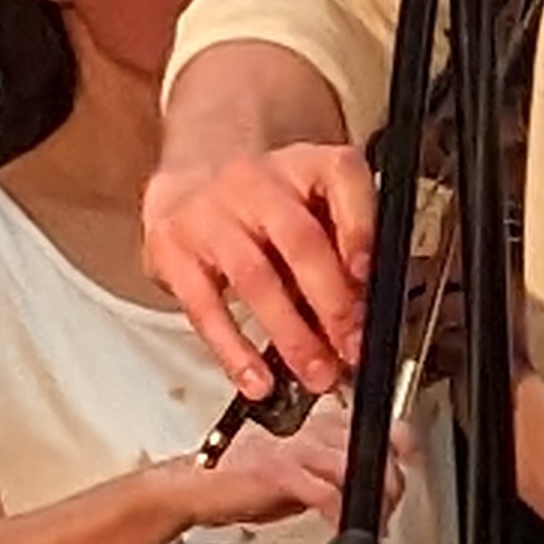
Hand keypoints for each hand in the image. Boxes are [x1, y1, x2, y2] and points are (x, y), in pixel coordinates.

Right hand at [143, 141, 375, 398]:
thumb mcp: (313, 203)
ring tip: (316, 373)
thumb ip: (343, 246)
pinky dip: (234, 350)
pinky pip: (205, 307)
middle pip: (300, 240)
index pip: (342, 179)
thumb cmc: (268, 204)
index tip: (369, 275)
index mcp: (306, 164)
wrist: (192, 178)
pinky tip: (256, 379)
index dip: (360, 228)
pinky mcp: (173, 250)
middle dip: (332, 302)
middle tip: (353, 348)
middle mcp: (259, 182)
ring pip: (255, 277)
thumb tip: (368, 315)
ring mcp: (212, 214)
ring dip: (291, 334)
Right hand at [179, 394, 410, 531]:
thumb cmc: (240, 482)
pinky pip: (324, 491)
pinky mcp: (278, 470)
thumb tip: (368, 483)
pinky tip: (341, 527)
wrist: (194, 486)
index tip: (411, 459)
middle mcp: (306, 428)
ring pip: (352, 465)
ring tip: (372, 521)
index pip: (369, 420)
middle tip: (388, 508)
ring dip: (370, 497)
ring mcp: (292, 447)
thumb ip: (330, 471)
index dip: (398, 438)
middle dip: (388, 481)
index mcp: (312, 423)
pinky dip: (340, 512)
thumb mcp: (297, 473)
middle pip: (368, 445)